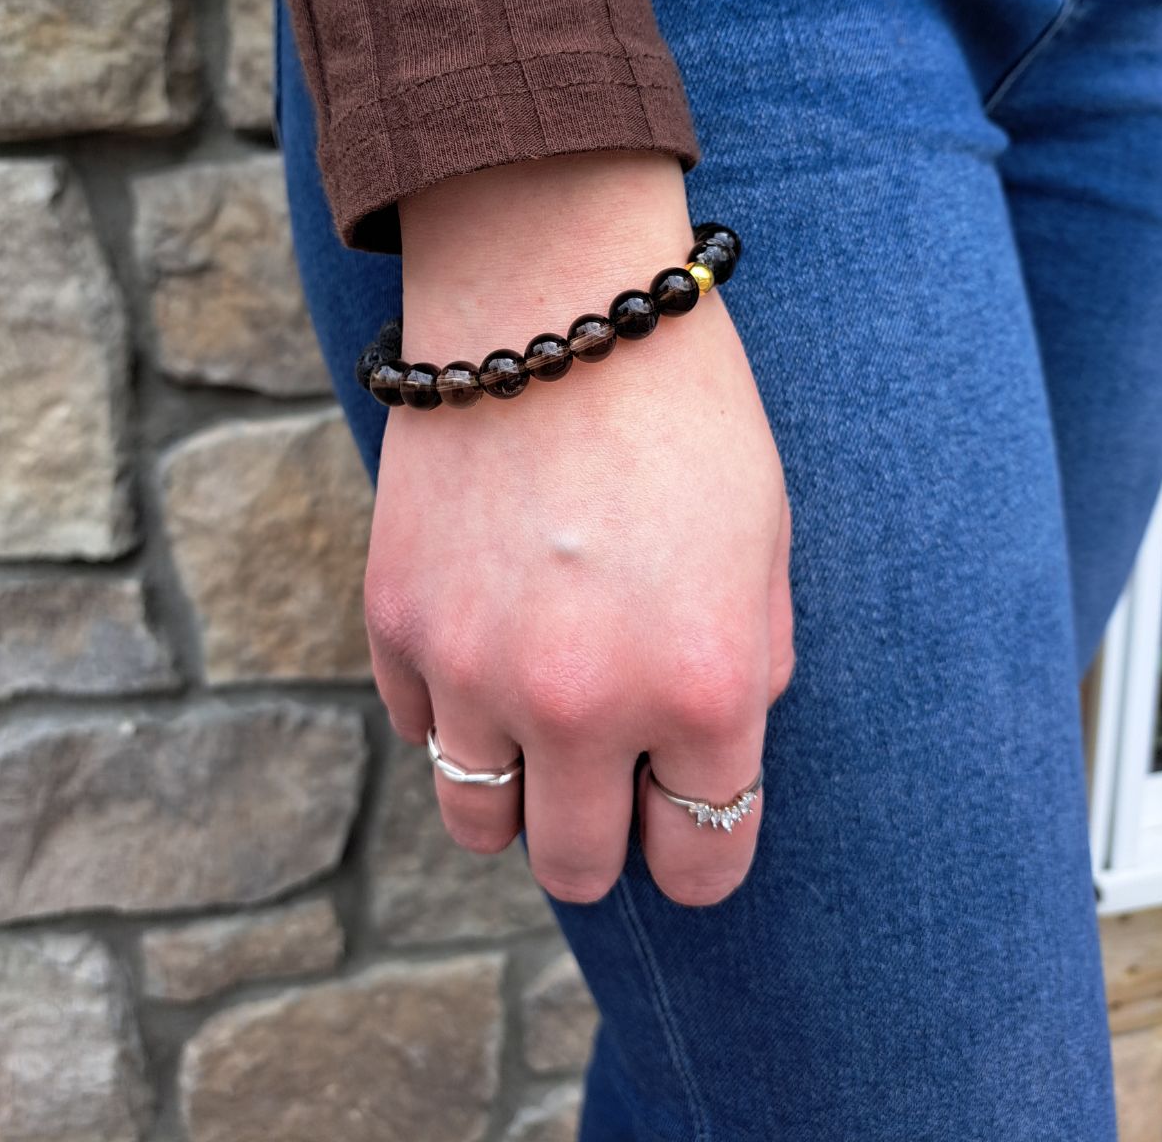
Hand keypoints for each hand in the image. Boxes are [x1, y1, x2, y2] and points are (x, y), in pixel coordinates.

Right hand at [363, 151, 793, 905]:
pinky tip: (486, 637)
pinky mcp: (396, 623)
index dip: (702, 846)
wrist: (551, 295)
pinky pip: (420, 729)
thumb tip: (702, 758)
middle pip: (581, 867)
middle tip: (610, 787)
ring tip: (537, 734)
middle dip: (606, 839)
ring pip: (481, 823)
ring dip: (516, 798)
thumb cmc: (683, 409)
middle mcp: (584, 705)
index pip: (705, 857)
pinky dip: (455, 709)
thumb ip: (747, 670)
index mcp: (703, 690)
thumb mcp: (765, 542)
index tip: (686, 816)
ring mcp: (474, 669)